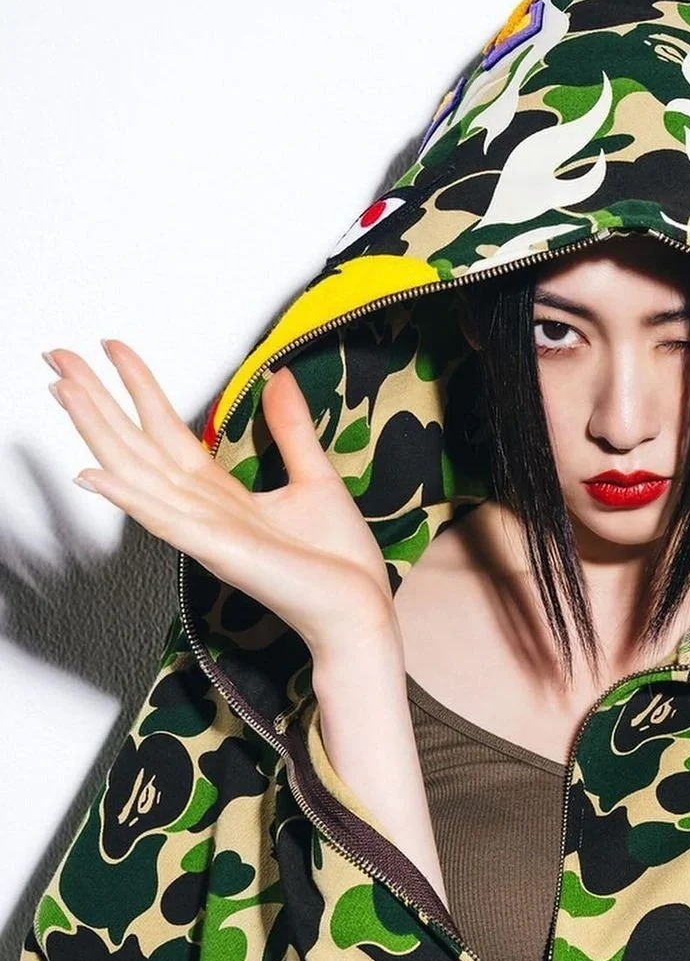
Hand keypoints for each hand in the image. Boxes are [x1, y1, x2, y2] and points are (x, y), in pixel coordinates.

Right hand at [43, 340, 398, 654]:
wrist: (359, 610)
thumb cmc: (338, 563)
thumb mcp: (314, 477)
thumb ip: (291, 429)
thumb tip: (280, 377)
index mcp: (223, 496)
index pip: (168, 433)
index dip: (140, 390)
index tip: (114, 350)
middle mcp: (204, 513)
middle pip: (138, 448)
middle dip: (98, 402)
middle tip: (60, 359)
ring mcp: (206, 533)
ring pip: (139, 475)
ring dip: (99, 434)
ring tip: (66, 394)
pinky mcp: (220, 553)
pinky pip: (166, 520)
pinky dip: (131, 497)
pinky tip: (97, 474)